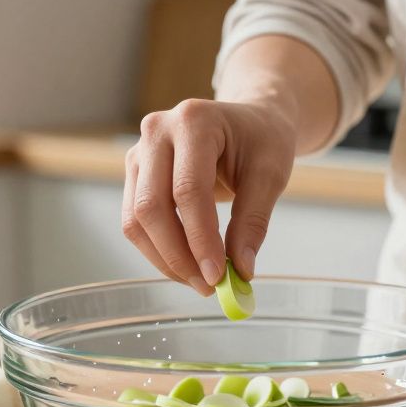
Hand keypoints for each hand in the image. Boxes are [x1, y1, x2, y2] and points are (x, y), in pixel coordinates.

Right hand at [123, 98, 296, 293]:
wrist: (246, 122)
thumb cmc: (261, 141)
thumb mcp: (271, 174)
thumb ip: (253, 221)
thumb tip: (241, 270)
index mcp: (194, 120)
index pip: (188, 190)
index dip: (200, 238)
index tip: (217, 275)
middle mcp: (157, 131)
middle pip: (152, 206)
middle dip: (178, 254)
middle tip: (208, 286)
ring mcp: (138, 152)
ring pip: (136, 220)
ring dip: (165, 259)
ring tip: (200, 281)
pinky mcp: (134, 174)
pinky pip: (135, 222)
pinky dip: (158, 250)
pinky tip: (186, 265)